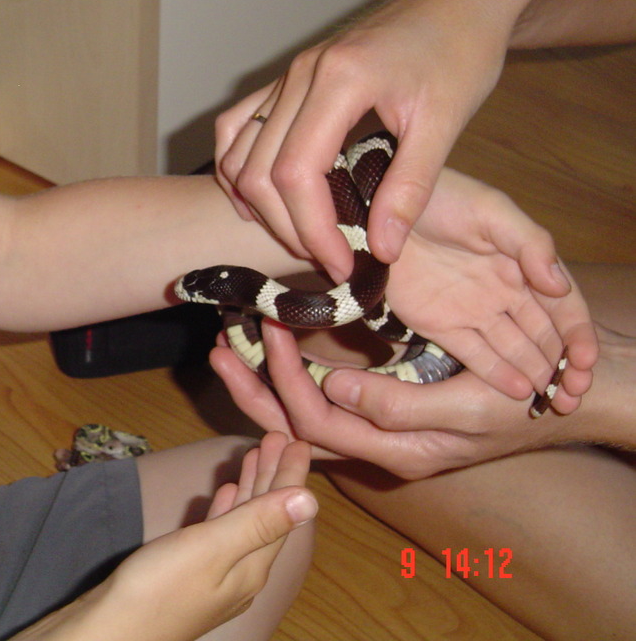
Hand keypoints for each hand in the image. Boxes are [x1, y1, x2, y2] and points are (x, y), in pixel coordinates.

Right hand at [18, 434, 315, 640]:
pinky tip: (225, 493)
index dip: (290, 475)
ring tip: (255, 455)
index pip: (282, 514)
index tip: (299, 441)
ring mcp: (216, 577)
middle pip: (265, 516)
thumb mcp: (211, 549)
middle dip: (272, 475)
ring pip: (243, 521)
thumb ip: (258, 523)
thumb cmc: (157, 588)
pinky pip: (220, 531)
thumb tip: (311, 501)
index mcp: (252, 567)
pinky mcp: (190, 575)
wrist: (110, 630)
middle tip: (278, 438)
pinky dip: (226, 508)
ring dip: (251, 486)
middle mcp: (241, 574)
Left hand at [213, 323, 576, 479]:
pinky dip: (291, 375)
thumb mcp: (467, 408)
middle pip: (293, 427)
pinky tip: (272, 347)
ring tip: (228, 346)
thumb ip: (400, 405)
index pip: (316, 422)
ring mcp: (375, 425)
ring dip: (262, 382)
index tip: (270, 328)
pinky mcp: (380, 405)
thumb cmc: (520, 404)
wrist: (560, 394)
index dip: (285, 380)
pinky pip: (322, 398)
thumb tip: (335, 389)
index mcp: (393, 450)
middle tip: (218, 346)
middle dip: (252, 389)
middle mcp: (375, 442)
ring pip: (301, 414)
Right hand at [214, 0, 515, 283]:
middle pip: (259, 170)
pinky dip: (240, 168)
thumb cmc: (462, 51)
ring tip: (304, 236)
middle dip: (287, 226)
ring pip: (240, 153)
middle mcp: (301, 74)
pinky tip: (263, 200)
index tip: (343, 264)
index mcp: (338, 79)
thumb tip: (382, 250)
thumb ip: (409, 188)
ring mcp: (289, 74)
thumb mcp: (446, 123)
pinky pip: (239, 128)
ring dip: (260, 204)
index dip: (311, 229)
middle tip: (330, 259)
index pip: (296, 172)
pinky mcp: (289, 79)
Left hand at [386, 168, 596, 404]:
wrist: (383, 204)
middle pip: (542, 336)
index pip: (563, 307)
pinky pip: (472, 352)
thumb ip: (530, 244)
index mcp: (523, 265)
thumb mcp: (493, 211)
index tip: (588, 362)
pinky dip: (495, 372)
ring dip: (533, 374)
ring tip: (550, 401)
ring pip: (511, 349)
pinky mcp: (437, 323)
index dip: (578, 335)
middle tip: (574, 396)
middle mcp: (503, 293)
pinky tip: (516, 390)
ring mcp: (471, 310)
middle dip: (562, 366)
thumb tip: (560, 286)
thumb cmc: (443, 199)